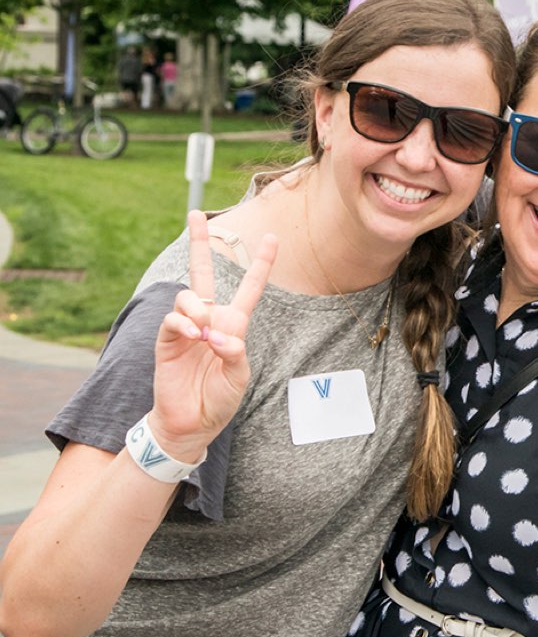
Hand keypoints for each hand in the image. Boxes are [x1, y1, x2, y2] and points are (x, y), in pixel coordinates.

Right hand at [150, 211, 276, 456]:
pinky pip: (174, 319)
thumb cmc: (219, 398)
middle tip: (196, 214)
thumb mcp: (239, 375)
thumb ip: (234, 352)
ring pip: (188, 295)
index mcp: (234, 323)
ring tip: (204, 334)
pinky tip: (194, 335)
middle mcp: (210, 318)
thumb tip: (219, 336)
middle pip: (204, 272)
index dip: (260, 263)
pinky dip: (184, 323)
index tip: (272, 237)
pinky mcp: (167, 340)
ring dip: (198, 309)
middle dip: (200, 243)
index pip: (249, 287)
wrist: (192, 421)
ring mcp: (186, 327)